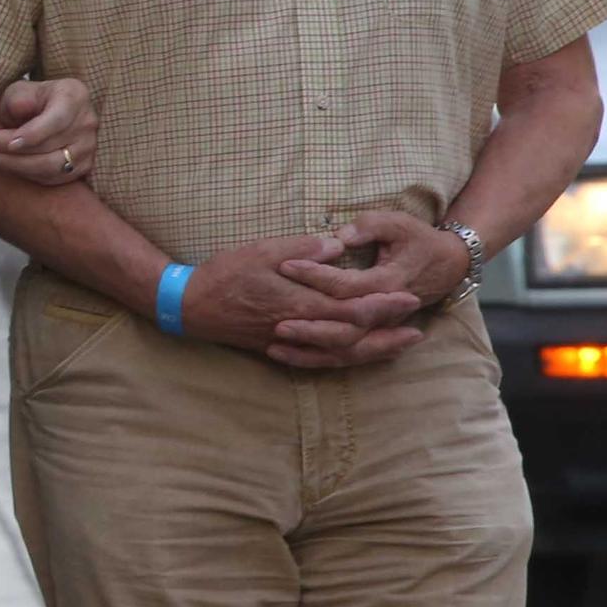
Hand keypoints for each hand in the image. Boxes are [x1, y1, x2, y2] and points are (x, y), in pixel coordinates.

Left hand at [0, 74, 97, 186]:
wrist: (48, 111)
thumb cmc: (31, 99)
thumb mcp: (21, 90)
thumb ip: (19, 98)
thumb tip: (21, 109)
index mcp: (75, 95)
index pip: (56, 120)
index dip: (32, 135)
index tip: (7, 143)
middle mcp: (87, 122)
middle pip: (51, 146)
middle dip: (13, 150)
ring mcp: (88, 146)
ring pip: (52, 167)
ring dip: (18, 166)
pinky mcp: (83, 166)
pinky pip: (54, 178)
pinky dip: (29, 175)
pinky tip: (9, 165)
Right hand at [182, 228, 425, 370]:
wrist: (188, 306)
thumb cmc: (223, 275)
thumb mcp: (261, 251)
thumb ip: (301, 250)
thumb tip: (336, 245)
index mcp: (299, 303)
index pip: (352, 309)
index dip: (384, 306)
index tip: (410, 299)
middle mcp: (299, 328)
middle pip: (354, 336)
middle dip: (388, 332)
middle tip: (418, 327)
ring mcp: (290, 342)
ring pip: (340, 354)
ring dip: (373, 351)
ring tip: (398, 346)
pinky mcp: (280, 348)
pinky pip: (320, 360)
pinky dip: (344, 359)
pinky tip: (357, 354)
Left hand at [275, 210, 466, 365]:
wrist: (447, 263)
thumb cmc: (418, 240)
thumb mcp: (397, 223)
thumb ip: (368, 227)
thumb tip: (339, 236)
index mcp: (388, 282)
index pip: (346, 285)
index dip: (315, 275)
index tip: (285, 265)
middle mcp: (385, 312)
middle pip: (343, 326)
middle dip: (309, 326)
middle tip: (275, 321)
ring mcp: (381, 326)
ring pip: (344, 349)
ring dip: (310, 349)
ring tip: (274, 347)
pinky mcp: (375, 334)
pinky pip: (345, 355)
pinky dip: (316, 358)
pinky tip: (285, 355)